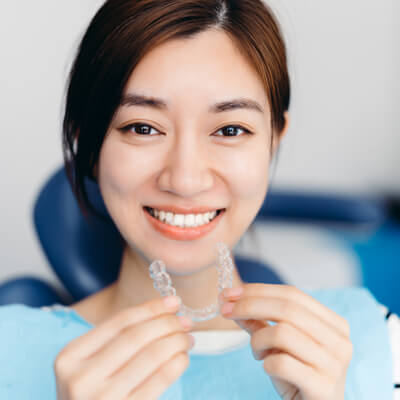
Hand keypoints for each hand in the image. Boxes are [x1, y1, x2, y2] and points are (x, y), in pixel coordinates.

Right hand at [54, 296, 193, 399]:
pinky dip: (176, 364)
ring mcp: (102, 399)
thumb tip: (164, 311)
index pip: (120, 322)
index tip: (173, 301)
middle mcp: (81, 377)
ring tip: (187, 338)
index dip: (151, 308)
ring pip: (151, 355)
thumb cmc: (92, 395)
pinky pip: (159, 381)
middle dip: (166, 323)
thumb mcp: (89, 366)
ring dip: (176, 341)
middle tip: (185, 321)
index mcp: (71, 356)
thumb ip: (116, 340)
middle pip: (136, 337)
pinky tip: (183, 358)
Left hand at [219, 284, 352, 399]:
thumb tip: (230, 301)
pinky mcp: (323, 388)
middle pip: (287, 309)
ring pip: (282, 333)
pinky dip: (266, 362)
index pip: (292, 294)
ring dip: (258, 340)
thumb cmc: (297, 376)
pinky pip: (282, 363)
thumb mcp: (279, 344)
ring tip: (257, 353)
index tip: (229, 292)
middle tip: (224, 309)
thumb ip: (259, 322)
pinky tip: (268, 368)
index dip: (257, 290)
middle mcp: (339, 340)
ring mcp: (334, 364)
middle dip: (249, 305)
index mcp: (333, 323)